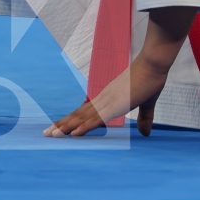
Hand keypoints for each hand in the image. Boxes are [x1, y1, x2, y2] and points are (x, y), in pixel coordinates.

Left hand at [44, 46, 172, 136]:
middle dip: (62, 125)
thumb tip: (146, 133)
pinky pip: (97, 119)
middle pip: (78, 114)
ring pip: (83, 117)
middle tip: (46, 134)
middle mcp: (103, 99)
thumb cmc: (150, 79)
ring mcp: (108, 102)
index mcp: (108, 98)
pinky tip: (74, 134)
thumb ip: (145, 118)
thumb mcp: (146, 103)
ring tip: (52, 135)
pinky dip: (84, 127)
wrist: (154, 64)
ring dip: (67, 127)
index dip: (72, 121)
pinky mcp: (115, 105)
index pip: (85, 112)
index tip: (59, 127)